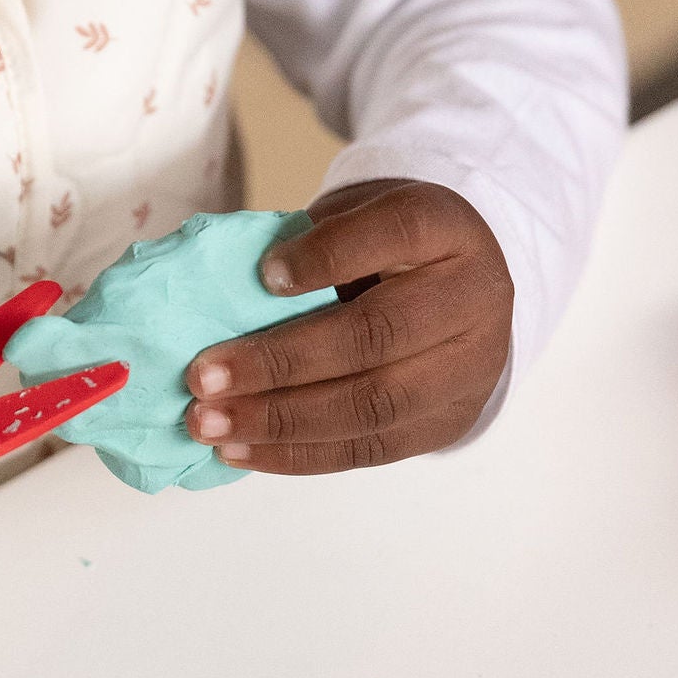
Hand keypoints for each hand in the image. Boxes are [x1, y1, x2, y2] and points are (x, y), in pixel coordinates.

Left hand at [184, 180, 512, 472]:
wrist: (464, 297)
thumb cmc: (388, 252)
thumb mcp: (360, 223)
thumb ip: (310, 246)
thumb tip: (222, 294)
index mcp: (447, 229)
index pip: (395, 232)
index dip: (328, 255)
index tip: (263, 273)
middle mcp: (474, 298)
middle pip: (376, 335)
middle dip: (280, 361)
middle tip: (203, 377)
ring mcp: (470, 369)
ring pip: (372, 405)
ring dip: (279, 420)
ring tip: (210, 424)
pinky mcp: (447, 424)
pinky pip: (369, 449)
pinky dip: (297, 454)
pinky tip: (241, 450)